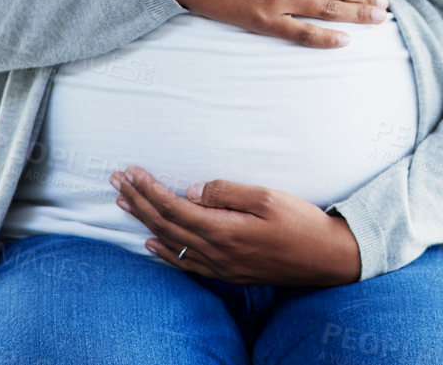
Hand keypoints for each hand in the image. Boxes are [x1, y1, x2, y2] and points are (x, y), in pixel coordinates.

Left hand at [110, 166, 361, 285]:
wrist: (326, 258)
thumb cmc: (301, 223)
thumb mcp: (268, 198)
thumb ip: (227, 193)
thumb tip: (192, 191)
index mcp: (222, 230)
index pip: (173, 207)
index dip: (148, 189)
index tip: (131, 171)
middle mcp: (215, 252)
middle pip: (165, 224)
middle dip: (138, 201)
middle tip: (116, 180)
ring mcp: (220, 266)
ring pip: (170, 242)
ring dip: (145, 222)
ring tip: (124, 203)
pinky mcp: (228, 272)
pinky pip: (186, 263)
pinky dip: (164, 252)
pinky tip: (151, 243)